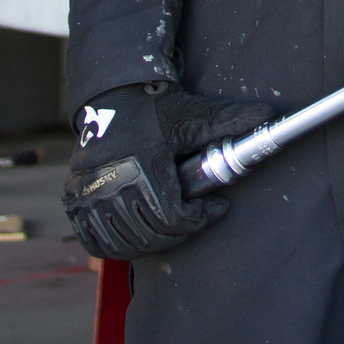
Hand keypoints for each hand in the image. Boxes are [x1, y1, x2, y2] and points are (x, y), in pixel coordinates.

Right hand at [61, 81, 274, 259]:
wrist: (111, 99)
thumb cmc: (154, 110)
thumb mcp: (193, 115)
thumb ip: (230, 120)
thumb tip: (268, 115)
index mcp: (141, 169)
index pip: (173, 219)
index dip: (200, 220)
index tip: (215, 207)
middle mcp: (110, 185)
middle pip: (152, 235)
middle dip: (180, 232)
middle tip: (196, 217)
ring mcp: (88, 196)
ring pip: (124, 243)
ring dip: (151, 242)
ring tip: (170, 224)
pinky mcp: (74, 201)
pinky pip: (95, 241)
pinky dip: (117, 245)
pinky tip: (137, 232)